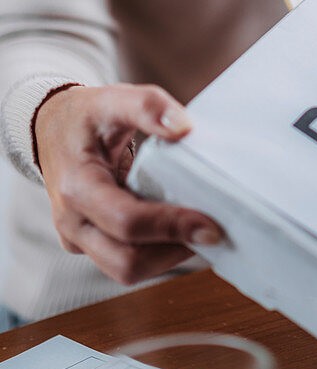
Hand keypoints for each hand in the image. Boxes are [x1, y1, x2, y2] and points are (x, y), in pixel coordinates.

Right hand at [34, 84, 222, 285]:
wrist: (50, 130)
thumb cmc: (84, 116)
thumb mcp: (112, 99)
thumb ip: (147, 106)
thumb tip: (185, 128)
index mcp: (76, 188)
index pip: (127, 222)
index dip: (171, 226)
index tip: (211, 225)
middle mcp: (72, 223)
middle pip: (126, 262)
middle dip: (173, 252)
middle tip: (214, 232)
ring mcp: (79, 238)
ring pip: (127, 269)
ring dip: (168, 256)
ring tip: (201, 231)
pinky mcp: (90, 244)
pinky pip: (125, 260)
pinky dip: (157, 251)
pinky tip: (181, 230)